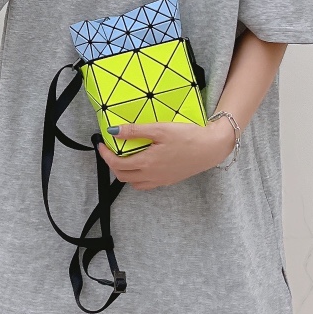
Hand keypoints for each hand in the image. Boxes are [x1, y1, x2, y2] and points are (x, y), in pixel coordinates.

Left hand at [96, 119, 235, 189]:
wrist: (211, 148)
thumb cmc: (187, 136)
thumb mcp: (160, 129)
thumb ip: (135, 131)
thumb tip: (113, 131)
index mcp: (147, 163)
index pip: (118, 164)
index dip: (106, 155)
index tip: (101, 144)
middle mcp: (152, 176)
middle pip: (123, 176)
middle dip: (113, 164)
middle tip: (110, 150)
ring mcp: (161, 180)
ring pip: (135, 183)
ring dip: (125, 172)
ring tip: (124, 157)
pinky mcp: (169, 180)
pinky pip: (147, 184)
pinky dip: (138, 177)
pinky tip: (142, 164)